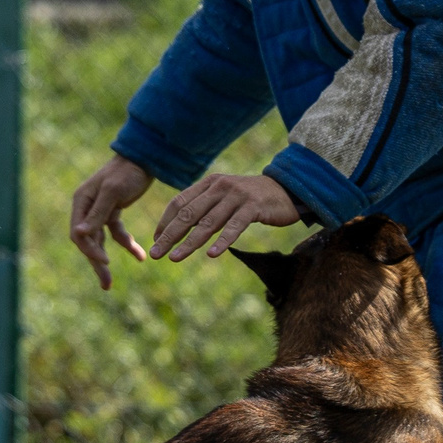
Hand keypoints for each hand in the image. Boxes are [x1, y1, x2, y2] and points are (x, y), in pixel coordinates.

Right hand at [69, 154, 153, 289]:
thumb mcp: (112, 192)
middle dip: (96, 263)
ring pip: (100, 241)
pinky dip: (126, 244)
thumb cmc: (126, 171)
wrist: (144, 157)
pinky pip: (116, 233)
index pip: (78, 234)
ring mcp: (99, 210)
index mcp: (81, 202)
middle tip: (106, 285)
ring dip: (106, 260)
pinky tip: (140, 256)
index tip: (106, 262)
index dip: (89, 250)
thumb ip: (96, 214)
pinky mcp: (113, 211)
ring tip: (110, 283)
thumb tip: (78, 235)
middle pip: (87, 241)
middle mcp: (86, 207)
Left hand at [151, 173, 301, 261]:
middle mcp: (219, 187)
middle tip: (156, 253)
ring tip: (175, 258)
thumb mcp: (224, 198)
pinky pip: (235, 226)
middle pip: (188, 213)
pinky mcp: (253, 207)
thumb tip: (179, 229)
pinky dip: (223, 241)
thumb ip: (205, 208)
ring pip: (208, 222)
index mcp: (209, 184)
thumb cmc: (251, 199)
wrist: (286, 189)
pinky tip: (212, 254)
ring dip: (189, 242)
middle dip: (170, 235)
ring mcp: (236, 196)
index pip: (179, 202)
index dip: (166, 221)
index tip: (156, 239)